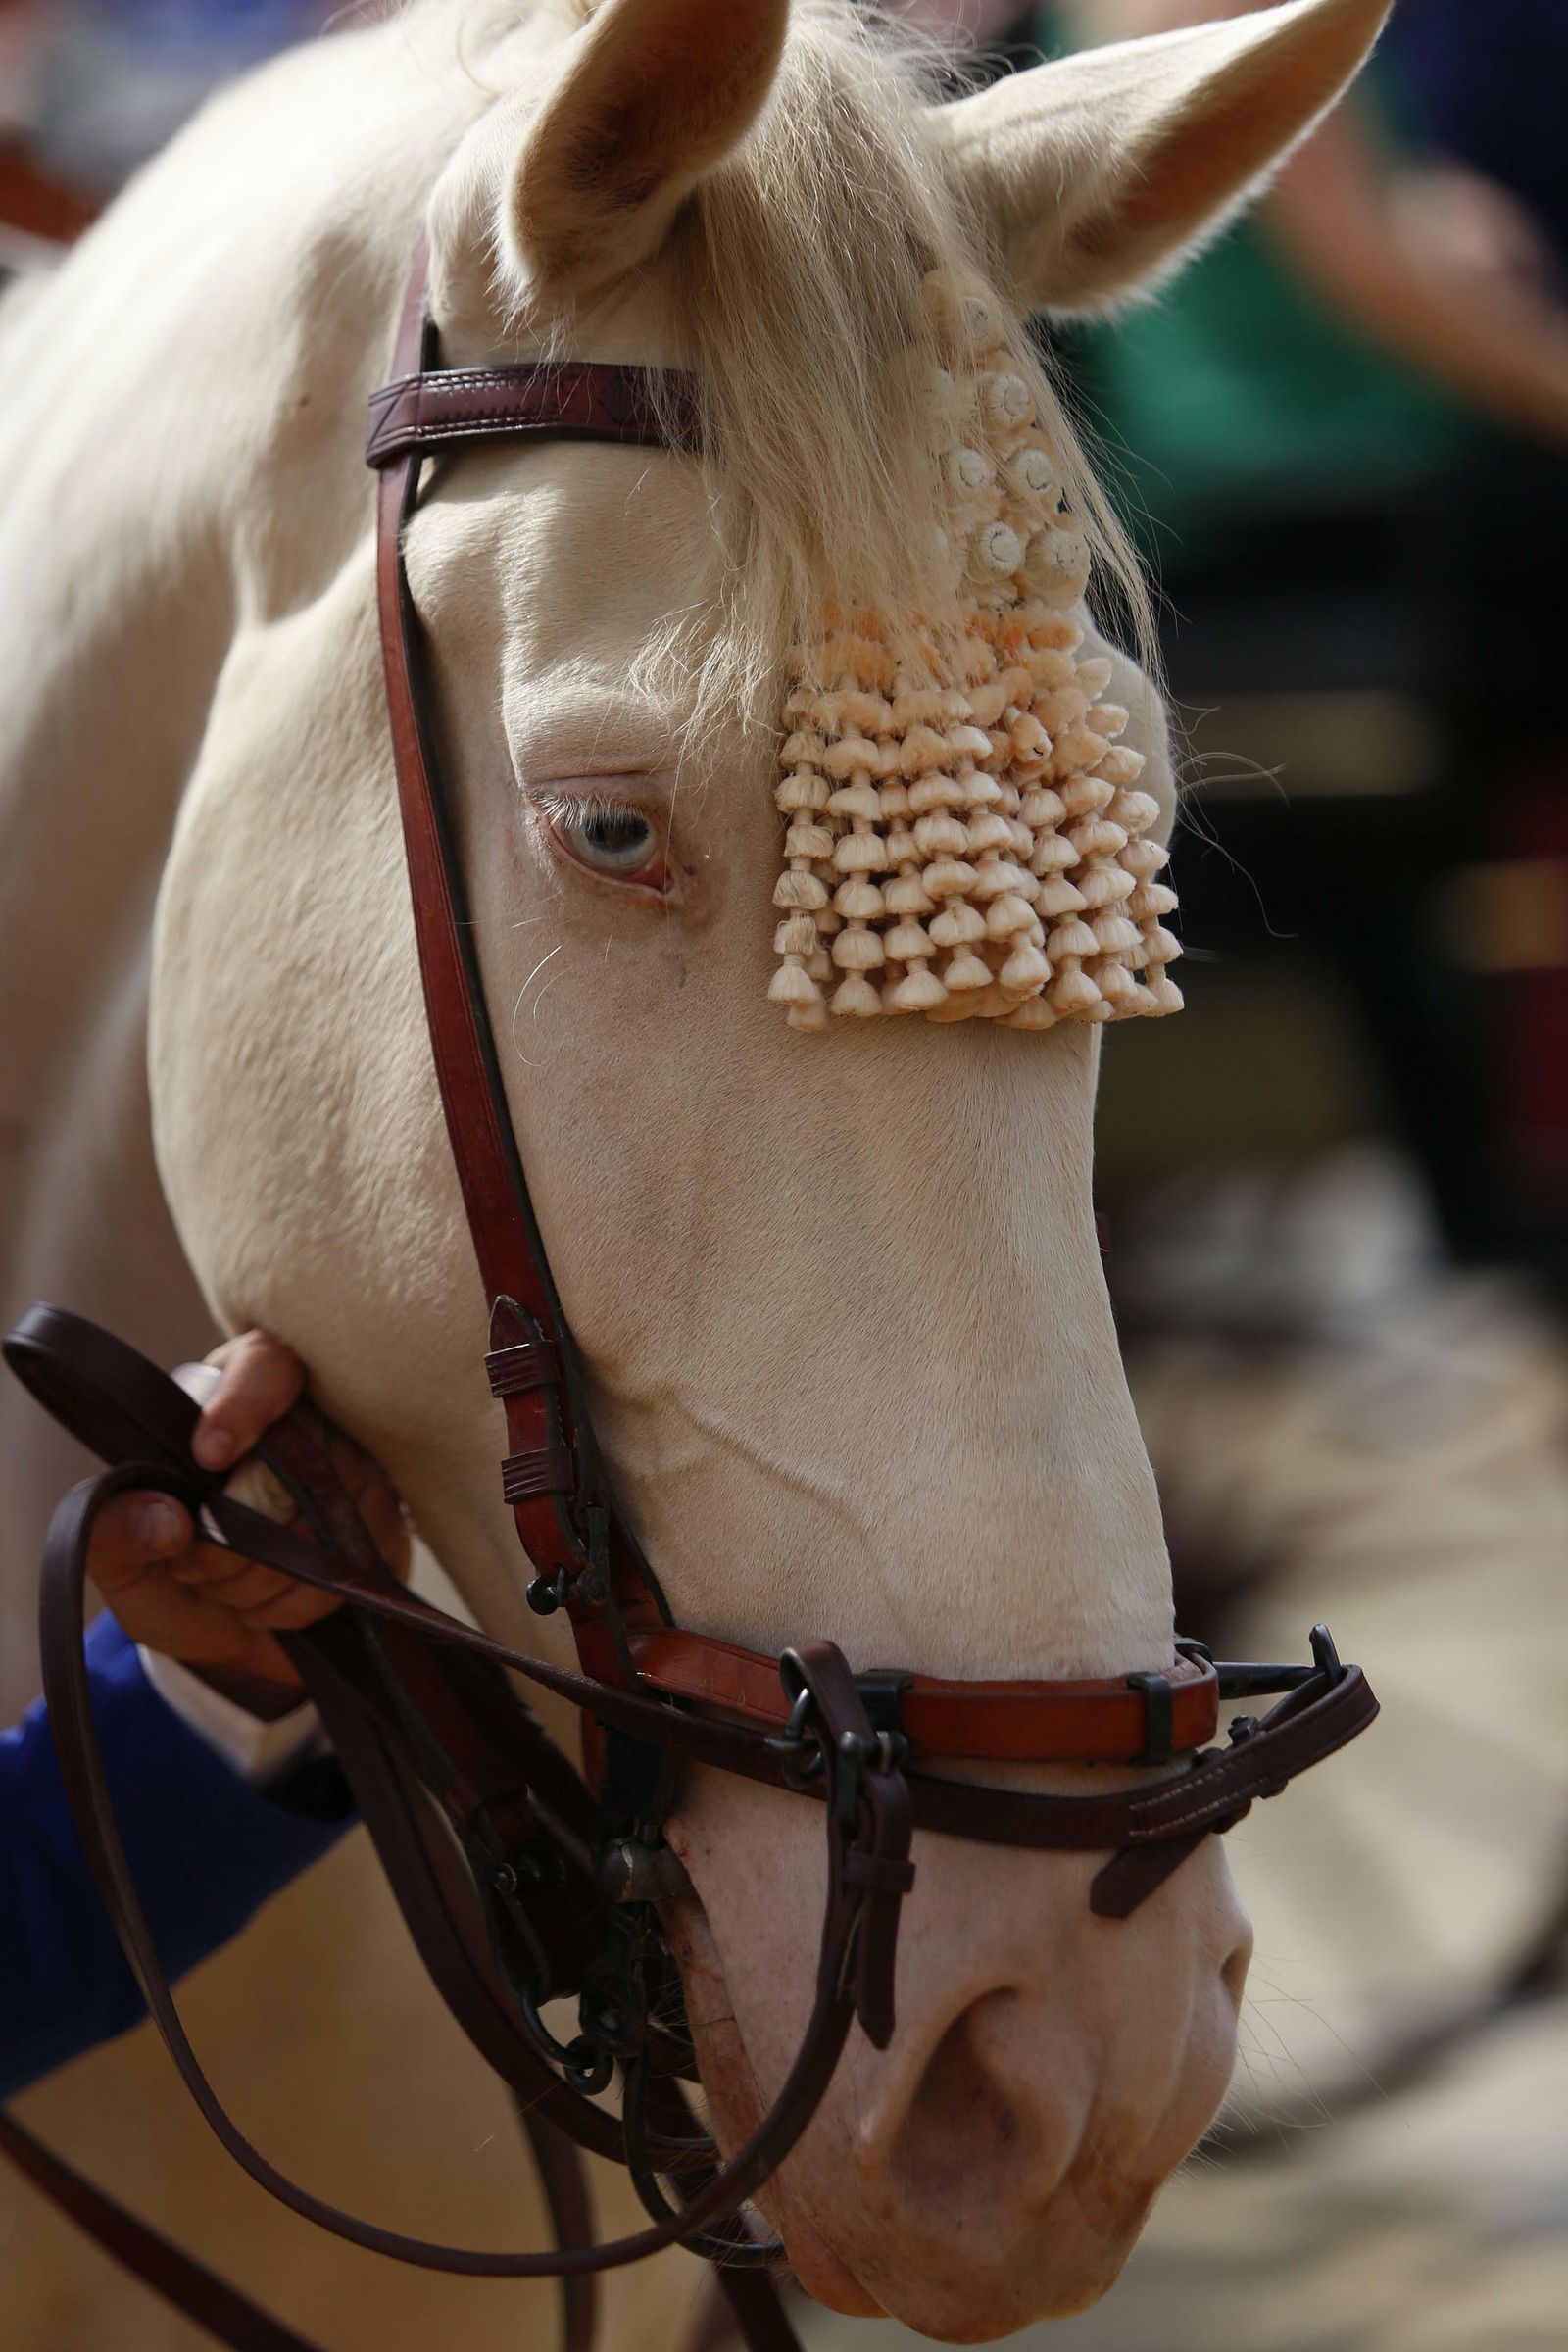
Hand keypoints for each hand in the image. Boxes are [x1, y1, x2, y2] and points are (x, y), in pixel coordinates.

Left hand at [89, 1330, 408, 1696]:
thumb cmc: (173, 1573)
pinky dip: (297, 1601)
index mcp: (232, 1395)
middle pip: (290, 1464)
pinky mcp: (382, 1524)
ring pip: (322, 1520)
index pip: (265, 1367)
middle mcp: (306, 1419)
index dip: (243, 1406)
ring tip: (225, 1589)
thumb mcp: (117, 1559)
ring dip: (260, 1578)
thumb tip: (169, 1519)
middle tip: (193, 1568)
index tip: (209, 1454)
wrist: (227, 1632)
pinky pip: (347, 1565)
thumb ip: (113, 1532)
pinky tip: (263, 1607)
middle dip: (232, 1537)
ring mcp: (353, 1468)